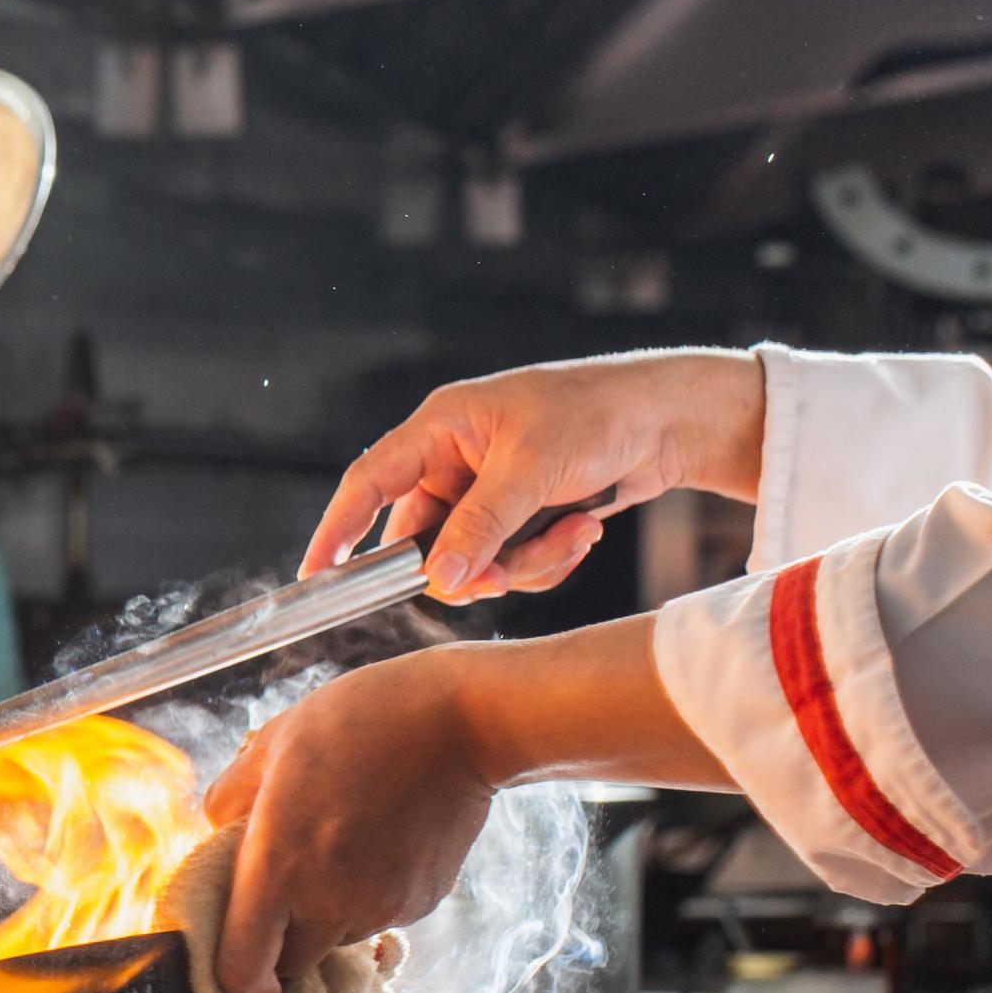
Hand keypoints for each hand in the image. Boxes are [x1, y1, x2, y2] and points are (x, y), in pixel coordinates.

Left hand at [201, 619, 726, 992]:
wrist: (461, 722)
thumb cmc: (358, 723)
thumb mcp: (270, 744)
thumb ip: (230, 800)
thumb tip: (217, 835)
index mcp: (277, 867)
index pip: (241, 969)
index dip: (235, 984)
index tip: (240, 974)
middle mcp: (327, 902)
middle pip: (291, 964)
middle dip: (280, 943)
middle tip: (281, 892)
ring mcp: (380, 907)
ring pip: (335, 940)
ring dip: (324, 915)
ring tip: (335, 846)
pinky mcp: (421, 903)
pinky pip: (377, 918)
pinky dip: (367, 896)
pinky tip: (374, 842)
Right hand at [304, 349, 764, 601]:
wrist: (675, 420)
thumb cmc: (601, 414)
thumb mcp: (534, 469)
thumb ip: (479, 526)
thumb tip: (436, 578)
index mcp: (443, 428)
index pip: (369, 482)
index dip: (337, 529)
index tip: (315, 577)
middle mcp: (457, 461)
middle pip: (424, 539)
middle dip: (470, 564)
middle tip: (503, 574)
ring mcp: (489, 492)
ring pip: (470, 560)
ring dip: (522, 562)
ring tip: (573, 534)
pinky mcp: (522, 516)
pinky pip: (509, 562)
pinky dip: (545, 560)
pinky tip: (583, 533)